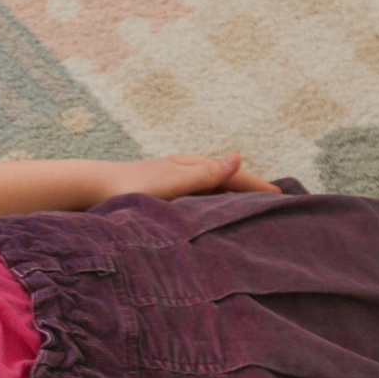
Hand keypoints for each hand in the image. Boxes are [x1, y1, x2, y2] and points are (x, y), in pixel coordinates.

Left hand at [94, 151, 277, 202]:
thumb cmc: (134, 187)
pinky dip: (213, 210)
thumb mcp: (176, 181)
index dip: (260, 187)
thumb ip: (208, 173)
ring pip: (214, 194)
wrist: (93, 191)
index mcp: (195, 166)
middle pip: (228, 184)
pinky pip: (199, 203)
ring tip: (253, 218)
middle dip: (251, 194)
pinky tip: (214, 221)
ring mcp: (177, 184)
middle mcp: (188, 172)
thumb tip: (238, 156)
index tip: (284, 198)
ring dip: (232, 203)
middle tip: (276, 210)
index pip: (237, 176)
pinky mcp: (165, 197)